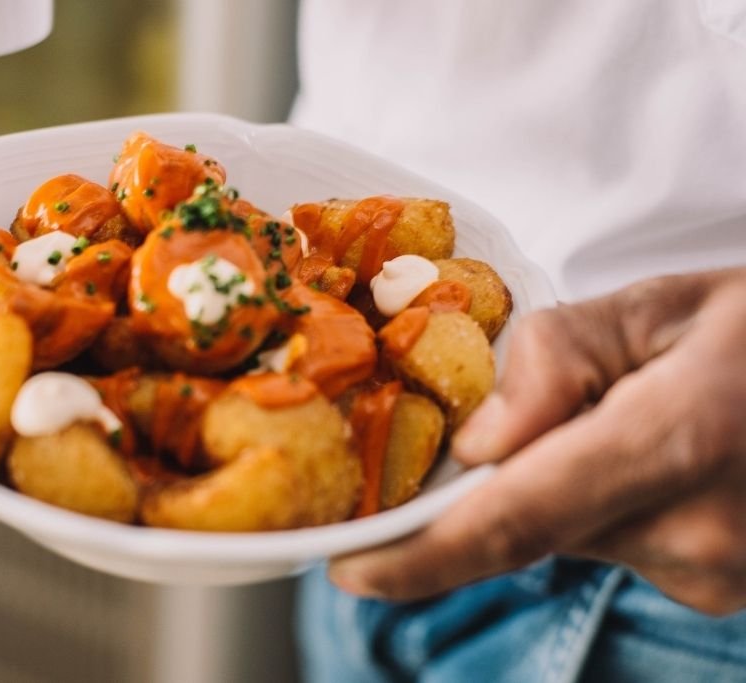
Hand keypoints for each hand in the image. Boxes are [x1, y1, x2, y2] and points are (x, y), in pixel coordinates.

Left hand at [329, 267, 745, 614]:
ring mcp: (713, 575)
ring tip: (607, 414)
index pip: (517, 520)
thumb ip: (556, 362)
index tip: (349, 568)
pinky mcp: (712, 588)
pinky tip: (632, 450)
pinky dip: (591, 501)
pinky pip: (607, 544)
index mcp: (678, 443)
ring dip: (551, 485)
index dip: (421, 556)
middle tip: (476, 432)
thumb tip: (476, 447)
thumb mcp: (657, 308)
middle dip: (488, 486)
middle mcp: (696, 535)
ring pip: (565, 536)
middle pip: (528, 525)